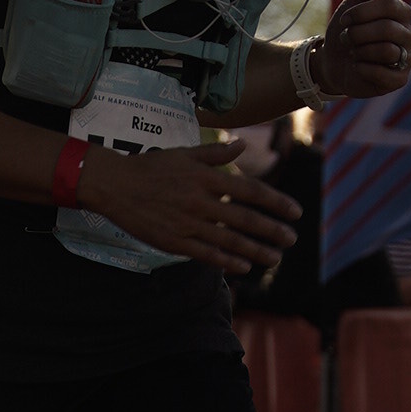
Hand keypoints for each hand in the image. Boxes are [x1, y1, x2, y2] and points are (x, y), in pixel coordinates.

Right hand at [78, 141, 297, 272]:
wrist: (114, 185)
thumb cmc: (150, 167)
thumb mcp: (184, 154)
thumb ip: (215, 153)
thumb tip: (242, 145)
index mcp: (206, 178)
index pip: (250, 190)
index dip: (276, 202)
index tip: (295, 211)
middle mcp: (201, 201)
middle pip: (245, 218)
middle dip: (272, 230)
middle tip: (292, 239)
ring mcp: (188, 223)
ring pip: (230, 240)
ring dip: (256, 250)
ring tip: (275, 257)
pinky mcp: (175, 241)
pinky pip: (207, 254)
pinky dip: (227, 260)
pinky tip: (244, 266)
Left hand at [320, 0, 410, 101]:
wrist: (332, 61)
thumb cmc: (346, 29)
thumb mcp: (353, 3)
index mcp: (402, 13)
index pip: (389, 5)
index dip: (362, 12)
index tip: (344, 19)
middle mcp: (409, 34)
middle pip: (387, 29)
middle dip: (358, 34)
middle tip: (346, 38)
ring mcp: (407, 58)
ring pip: (386, 50)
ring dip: (360, 51)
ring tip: (353, 52)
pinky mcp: (400, 79)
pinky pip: (383, 73)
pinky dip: (363, 69)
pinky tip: (357, 67)